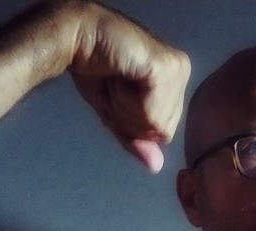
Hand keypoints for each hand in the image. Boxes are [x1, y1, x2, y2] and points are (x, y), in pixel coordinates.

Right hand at [66, 2, 190, 171]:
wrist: (74, 39)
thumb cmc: (92, 68)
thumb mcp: (115, 113)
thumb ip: (136, 139)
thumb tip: (156, 167)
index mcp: (174, 81)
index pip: (163, 132)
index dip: (132, 122)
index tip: (116, 92)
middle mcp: (181, 72)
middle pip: (162, 131)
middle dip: (129, 115)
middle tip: (114, 84)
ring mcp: (177, 69)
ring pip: (155, 124)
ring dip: (125, 106)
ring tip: (116, 77)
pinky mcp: (166, 68)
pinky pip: (150, 114)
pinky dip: (125, 101)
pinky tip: (119, 75)